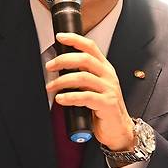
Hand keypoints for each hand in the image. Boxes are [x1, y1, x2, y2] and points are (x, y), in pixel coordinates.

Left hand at [45, 32, 133, 150]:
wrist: (118, 129)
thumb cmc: (103, 108)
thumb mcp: (94, 87)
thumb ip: (82, 76)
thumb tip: (58, 67)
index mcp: (105, 68)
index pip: (91, 47)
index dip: (75, 39)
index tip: (60, 37)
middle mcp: (108, 76)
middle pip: (84, 59)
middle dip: (63, 60)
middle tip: (49, 66)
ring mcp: (109, 89)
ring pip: (82, 77)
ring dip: (62, 81)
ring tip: (50, 86)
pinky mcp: (107, 104)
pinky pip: (85, 97)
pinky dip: (70, 97)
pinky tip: (60, 99)